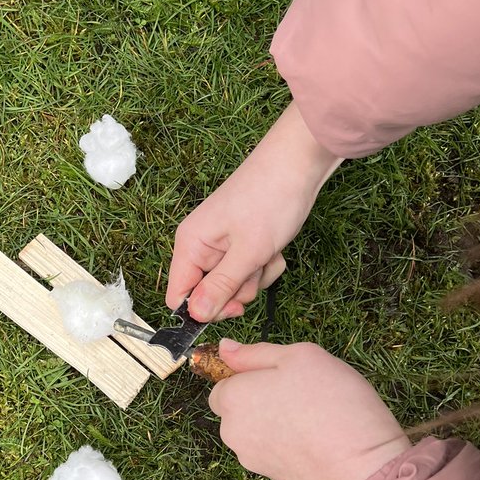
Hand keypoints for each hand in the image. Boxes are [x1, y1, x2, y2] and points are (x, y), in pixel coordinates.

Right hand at [166, 102, 342, 320]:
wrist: (300, 162)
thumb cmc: (271, 198)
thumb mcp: (248, 251)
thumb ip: (221, 286)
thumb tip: (196, 316)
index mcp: (190, 246)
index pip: (178, 297)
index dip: (202, 311)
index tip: (232, 309)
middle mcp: (201, 247)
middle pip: (209, 295)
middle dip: (237, 291)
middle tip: (255, 272)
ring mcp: (222, 245)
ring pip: (233, 285)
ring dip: (256, 277)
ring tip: (268, 251)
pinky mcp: (242, 243)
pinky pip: (249, 271)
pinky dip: (265, 265)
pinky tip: (275, 247)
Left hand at [208, 339, 410, 479]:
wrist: (360, 463)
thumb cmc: (332, 401)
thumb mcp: (298, 356)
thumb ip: (255, 352)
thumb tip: (225, 348)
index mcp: (231, 398)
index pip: (222, 384)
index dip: (249, 377)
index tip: (280, 375)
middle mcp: (230, 431)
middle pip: (236, 409)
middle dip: (258, 399)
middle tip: (299, 392)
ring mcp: (248, 456)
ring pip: (253, 430)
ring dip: (272, 420)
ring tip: (310, 415)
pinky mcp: (268, 475)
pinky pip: (269, 449)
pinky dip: (283, 441)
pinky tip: (312, 436)